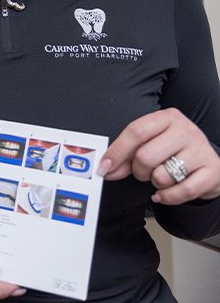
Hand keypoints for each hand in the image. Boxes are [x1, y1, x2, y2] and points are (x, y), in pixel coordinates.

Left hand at [98, 107, 219, 204]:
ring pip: (163, 175)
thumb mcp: (150, 144)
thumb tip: (107, 168)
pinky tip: (164, 193)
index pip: (136, 131)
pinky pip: (183, 191)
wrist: (208, 163)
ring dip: (155, 182)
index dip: (117, 151)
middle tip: (142, 172)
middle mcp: (185, 130)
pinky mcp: (213, 171)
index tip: (104, 167)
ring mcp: (201, 150)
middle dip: (138, 171)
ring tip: (161, 176)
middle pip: (145, 156)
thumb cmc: (173, 151)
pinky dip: (168, 197)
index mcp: (166, 117)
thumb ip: (127, 155)